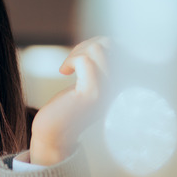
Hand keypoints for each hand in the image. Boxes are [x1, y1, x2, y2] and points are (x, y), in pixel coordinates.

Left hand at [29, 37, 108, 165]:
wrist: (52, 135)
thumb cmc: (65, 108)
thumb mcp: (85, 84)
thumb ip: (96, 67)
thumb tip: (102, 41)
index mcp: (117, 83)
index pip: (124, 48)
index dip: (101, 42)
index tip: (82, 54)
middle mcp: (117, 86)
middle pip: (111, 44)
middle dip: (87, 44)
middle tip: (71, 60)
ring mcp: (106, 90)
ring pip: (99, 49)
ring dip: (78, 51)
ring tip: (67, 66)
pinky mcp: (90, 94)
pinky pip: (85, 62)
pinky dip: (72, 60)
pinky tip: (63, 72)